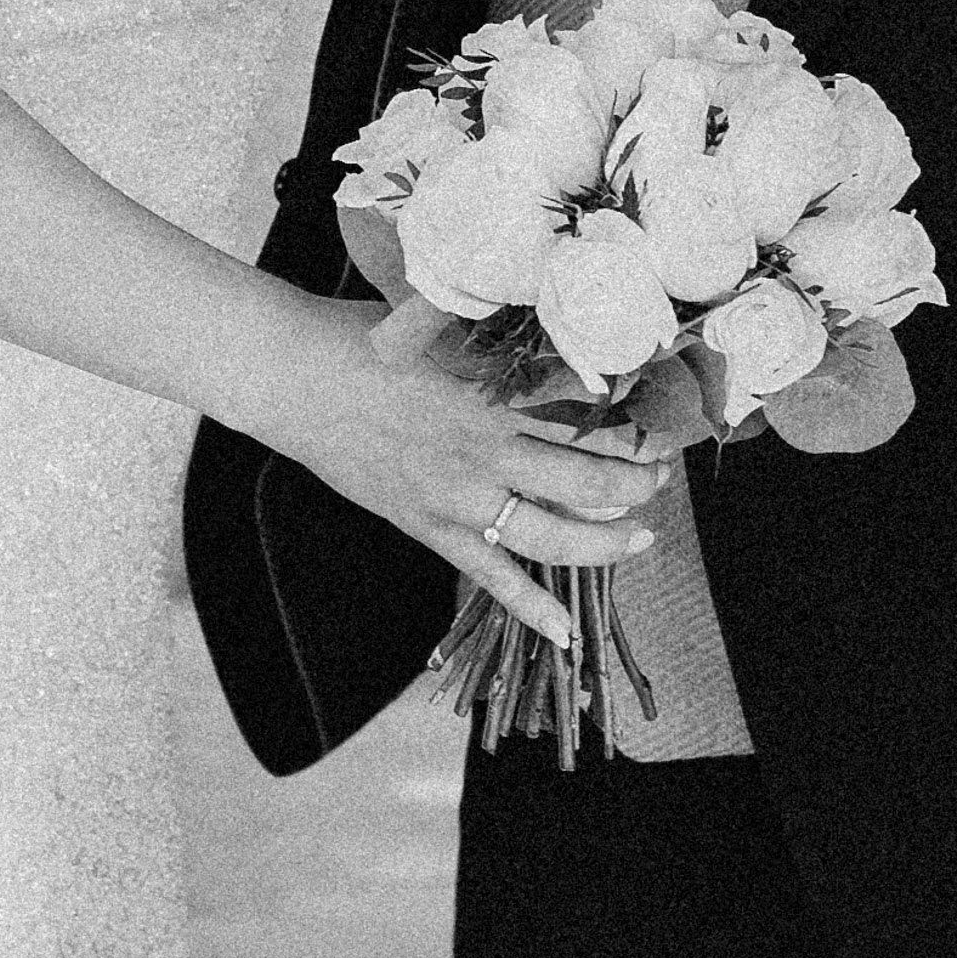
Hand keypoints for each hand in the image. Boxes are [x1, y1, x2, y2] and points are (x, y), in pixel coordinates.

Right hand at [241, 291, 661, 646]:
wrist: (293, 375)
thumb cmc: (368, 338)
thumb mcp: (451, 324)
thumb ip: (508, 345)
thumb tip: (566, 344)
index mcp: (498, 390)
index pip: (594, 414)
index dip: (638, 420)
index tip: (664, 417)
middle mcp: (489, 448)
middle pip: (590, 478)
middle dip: (639, 481)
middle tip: (661, 474)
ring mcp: (460, 495)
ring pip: (554, 533)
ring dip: (606, 540)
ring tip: (640, 537)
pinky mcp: (430, 526)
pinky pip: (491, 576)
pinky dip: (529, 607)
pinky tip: (565, 633)